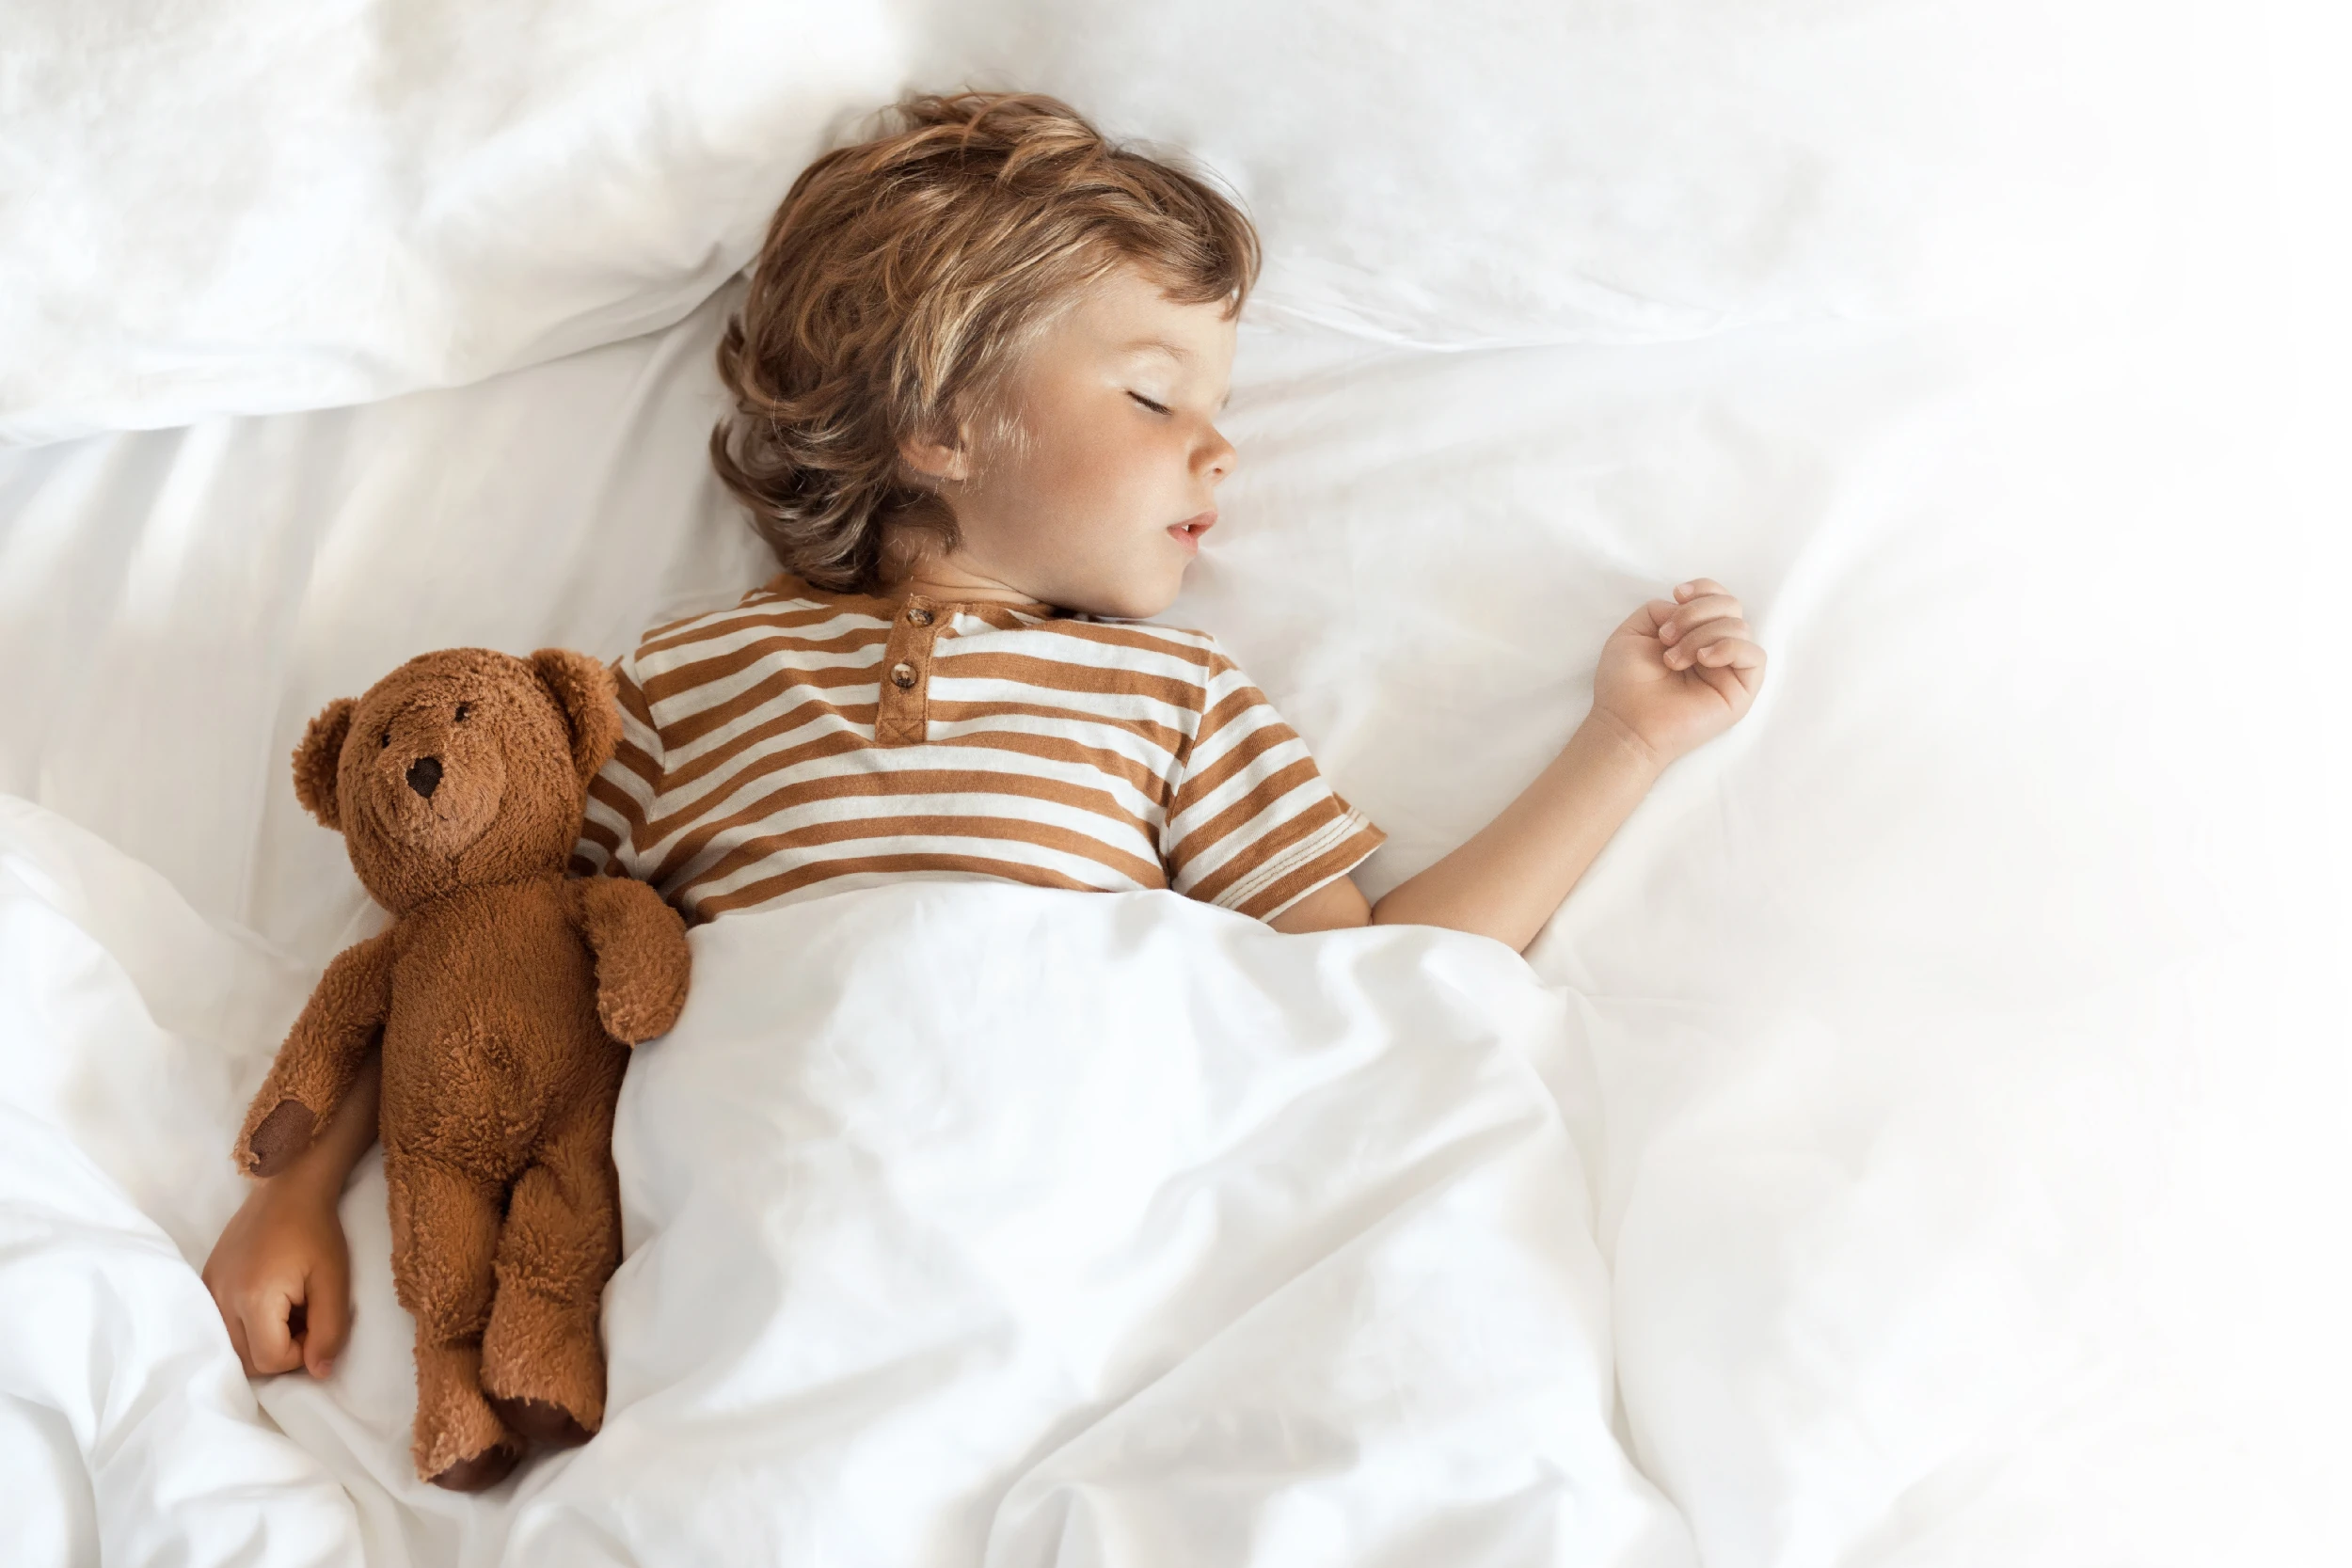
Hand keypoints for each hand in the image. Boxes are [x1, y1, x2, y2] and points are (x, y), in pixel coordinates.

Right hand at [200, 1173, 352, 1379]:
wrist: (289, 1189)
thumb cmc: (317, 1233)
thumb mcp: (335, 1282)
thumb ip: (329, 1332)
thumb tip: (319, 1373)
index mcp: (253, 1299)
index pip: (270, 1361)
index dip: (301, 1353)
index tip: (317, 1323)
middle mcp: (221, 1299)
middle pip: (246, 1361)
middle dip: (281, 1351)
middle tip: (305, 1318)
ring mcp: (209, 1290)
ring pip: (232, 1347)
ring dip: (262, 1340)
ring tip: (289, 1310)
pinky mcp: (206, 1282)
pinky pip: (221, 1324)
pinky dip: (246, 1326)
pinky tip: (269, 1302)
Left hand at [1591, 578, 1765, 765]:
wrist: (1625, 724)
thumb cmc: (1624, 684)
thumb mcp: (1633, 631)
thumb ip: (1660, 609)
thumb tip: (1688, 606)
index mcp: (1693, 634)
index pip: (1718, 598)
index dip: (1704, 588)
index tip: (1677, 595)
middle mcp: (1714, 649)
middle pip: (1731, 606)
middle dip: (1697, 611)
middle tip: (1667, 636)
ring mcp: (1728, 670)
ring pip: (1740, 627)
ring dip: (1701, 634)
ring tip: (1673, 660)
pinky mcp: (1740, 691)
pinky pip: (1755, 655)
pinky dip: (1728, 647)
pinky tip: (1702, 659)